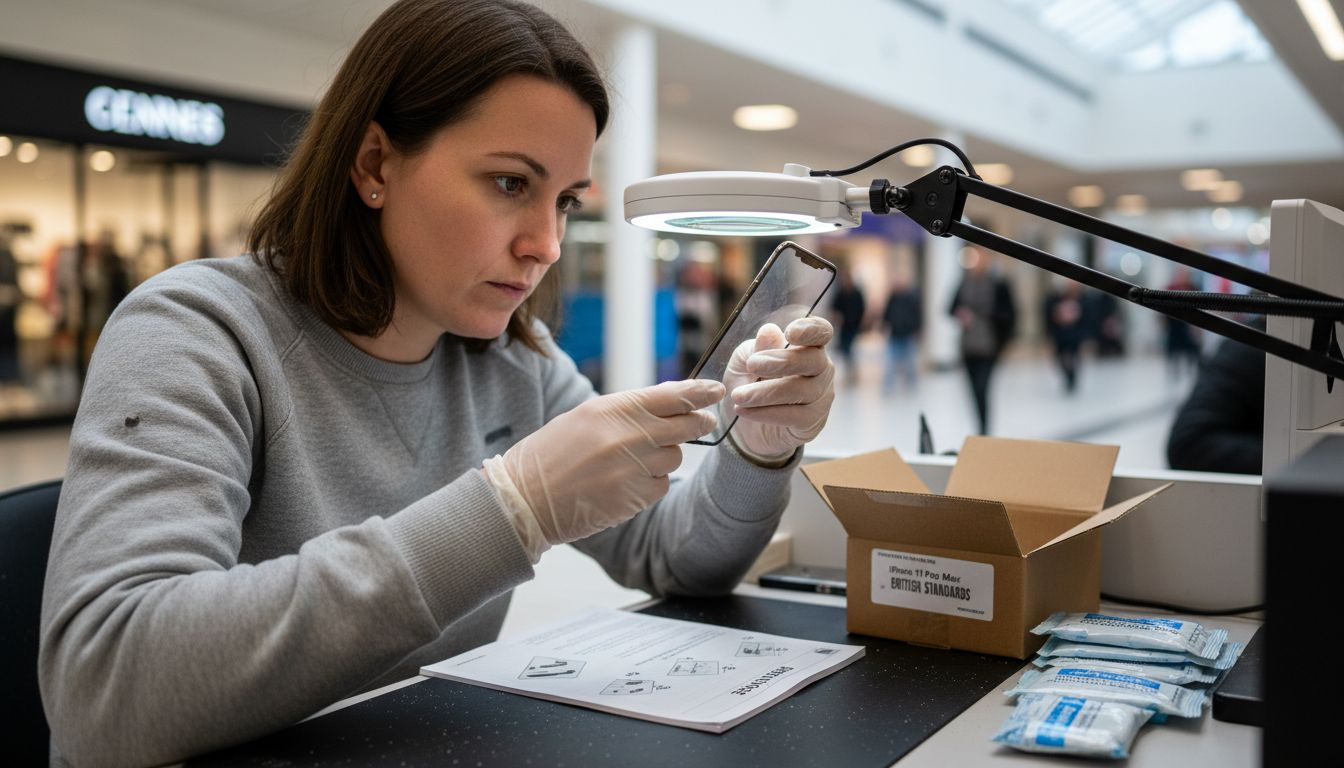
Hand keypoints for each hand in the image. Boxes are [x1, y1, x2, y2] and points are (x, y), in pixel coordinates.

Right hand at [485, 379, 722, 553]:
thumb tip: (671, 403)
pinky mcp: (634, 497)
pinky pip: (661, 485)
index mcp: (613, 408)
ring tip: (632, 461)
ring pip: (674, 457)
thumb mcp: (585, 418)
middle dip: (699, 422)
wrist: (524, 498)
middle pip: (686, 425)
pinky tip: (626, 483)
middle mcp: (628, 435)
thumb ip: (627, 410)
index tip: (716, 390)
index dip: (699, 392)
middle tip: (704, 421)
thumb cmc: (551, 454)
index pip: (671, 395)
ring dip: (663, 457)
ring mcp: (633, 467)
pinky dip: (651, 483)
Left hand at [723, 316, 834, 462]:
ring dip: (766, 392)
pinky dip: (766, 413)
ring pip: (801, 391)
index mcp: (808, 346)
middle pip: (814, 360)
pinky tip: (744, 410)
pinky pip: (794, 416)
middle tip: (752, 365)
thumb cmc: (750, 382)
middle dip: (783, 361)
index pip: (821, 332)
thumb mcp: (745, 361)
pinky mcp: (812, 422)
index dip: (811, 329)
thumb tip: (769, 331)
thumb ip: (757, 347)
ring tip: (738, 395)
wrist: (746, 425)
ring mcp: (820, 397)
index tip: (790, 333)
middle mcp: (821, 369)